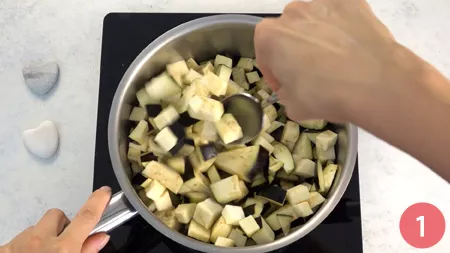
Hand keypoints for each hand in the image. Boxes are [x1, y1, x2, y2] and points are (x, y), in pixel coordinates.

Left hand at [0, 186, 111, 252]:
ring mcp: (17, 244)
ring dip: (40, 238)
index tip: (104, 192)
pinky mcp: (2, 250)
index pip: (86, 216)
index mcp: (63, 249)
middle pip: (56, 215)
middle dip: (62, 225)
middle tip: (63, 244)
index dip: (98, 201)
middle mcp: (40, 241)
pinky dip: (22, 248)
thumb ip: (86, 252)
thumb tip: (100, 238)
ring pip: (34, 229)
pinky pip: (16, 240)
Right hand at [255, 0, 396, 121]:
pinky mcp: (351, 2)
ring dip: (317, 36)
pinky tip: (351, 48)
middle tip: (308, 73)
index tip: (283, 84)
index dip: (273, 70)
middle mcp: (293, 13)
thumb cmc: (327, 95)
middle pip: (287, 32)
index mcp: (270, 37)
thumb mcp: (294, 107)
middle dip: (294, 50)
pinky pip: (340, 14)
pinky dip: (342, 27)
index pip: (264, 52)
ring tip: (333, 60)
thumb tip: (292, 92)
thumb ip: (286, 94)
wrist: (375, 83)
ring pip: (313, 20)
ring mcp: (323, 4)